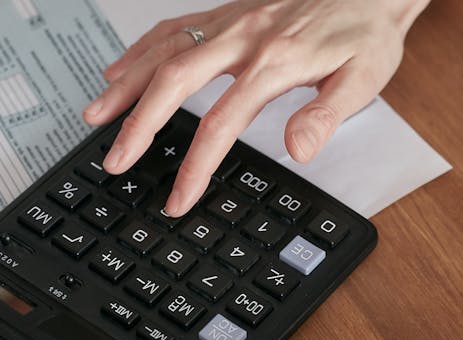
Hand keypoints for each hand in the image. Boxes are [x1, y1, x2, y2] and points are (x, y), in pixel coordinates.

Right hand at [83, 0, 429, 215]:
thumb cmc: (366, 30)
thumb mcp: (364, 77)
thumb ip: (327, 114)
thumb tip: (299, 148)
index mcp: (274, 62)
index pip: (222, 122)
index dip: (196, 165)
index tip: (179, 198)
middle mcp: (243, 37)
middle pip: (174, 81)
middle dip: (139, 125)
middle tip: (115, 160)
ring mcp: (230, 23)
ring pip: (163, 50)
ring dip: (125, 85)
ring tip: (95, 116)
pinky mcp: (225, 15)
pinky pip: (172, 28)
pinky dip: (140, 51)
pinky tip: (118, 69)